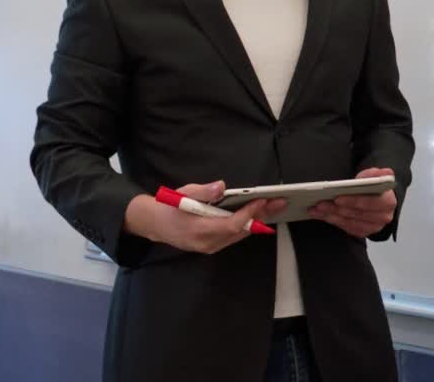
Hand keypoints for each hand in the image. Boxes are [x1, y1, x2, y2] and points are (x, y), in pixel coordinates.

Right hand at [124, 180, 287, 253]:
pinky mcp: (212, 246)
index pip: (230, 225)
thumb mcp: (183, 194)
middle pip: (240, 232)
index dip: (248, 213)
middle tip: (280, 202)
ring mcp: (210, 247)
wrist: (154, 224)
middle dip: (261, 216)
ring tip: (275, 206)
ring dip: (258, 220)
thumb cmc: (169, 206)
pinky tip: (259, 214)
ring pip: (239, 235)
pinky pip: (234, 237)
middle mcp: (207, 243)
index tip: (262, 200)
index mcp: (199, 230)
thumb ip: (203, 191)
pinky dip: (247, 225)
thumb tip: (221, 187)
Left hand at [308, 167, 396, 237]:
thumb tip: (379, 174)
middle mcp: (383, 217)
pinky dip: (333, 221)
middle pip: (356, 214)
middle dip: (336, 209)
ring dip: (331, 216)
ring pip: (349, 222)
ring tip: (316, 209)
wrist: (379, 198)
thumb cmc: (375, 186)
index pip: (370, 203)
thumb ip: (376, 174)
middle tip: (320, 203)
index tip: (337, 198)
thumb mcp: (376, 175)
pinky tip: (322, 215)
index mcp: (388, 202)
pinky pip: (346, 228)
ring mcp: (373, 227)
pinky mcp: (364, 232)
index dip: (353, 201)